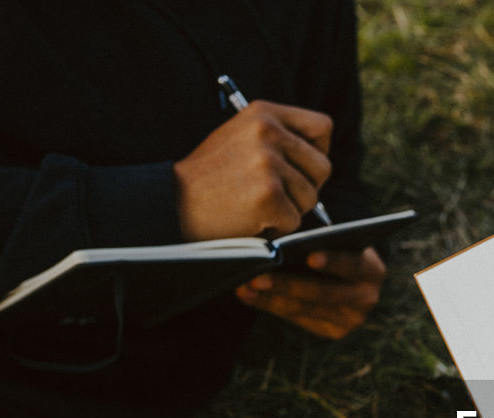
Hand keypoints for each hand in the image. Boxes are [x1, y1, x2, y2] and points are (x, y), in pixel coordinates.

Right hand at [174, 100, 333, 240]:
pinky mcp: (268, 195)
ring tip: (254, 205)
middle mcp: (268, 131)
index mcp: (264, 113)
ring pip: (310, 197)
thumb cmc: (210, 178)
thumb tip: (320, 157)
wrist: (170, 203)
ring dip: (288, 210)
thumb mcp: (241, 138)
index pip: (322, 126)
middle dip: (305, 187)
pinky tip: (249, 219)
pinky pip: (294, 221)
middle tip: (273, 194)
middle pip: (322, 167)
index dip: (317, 152)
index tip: (299, 167)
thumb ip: (279, 138)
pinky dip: (276, 228)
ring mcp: (268, 163)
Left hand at [236, 247, 383, 338]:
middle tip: (257, 277)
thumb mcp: (332, 240)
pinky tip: (249, 296)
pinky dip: (271, 306)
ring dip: (271, 298)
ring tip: (244, 286)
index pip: (353, 264)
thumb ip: (316, 239)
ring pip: (305, 309)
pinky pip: (297, 318)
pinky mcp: (333, 331)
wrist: (342, 274)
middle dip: (288, 285)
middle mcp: (367, 298)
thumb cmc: (330, 245)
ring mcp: (351, 319)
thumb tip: (277, 239)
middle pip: (324, 293)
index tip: (310, 257)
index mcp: (372, 270)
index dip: (333, 261)